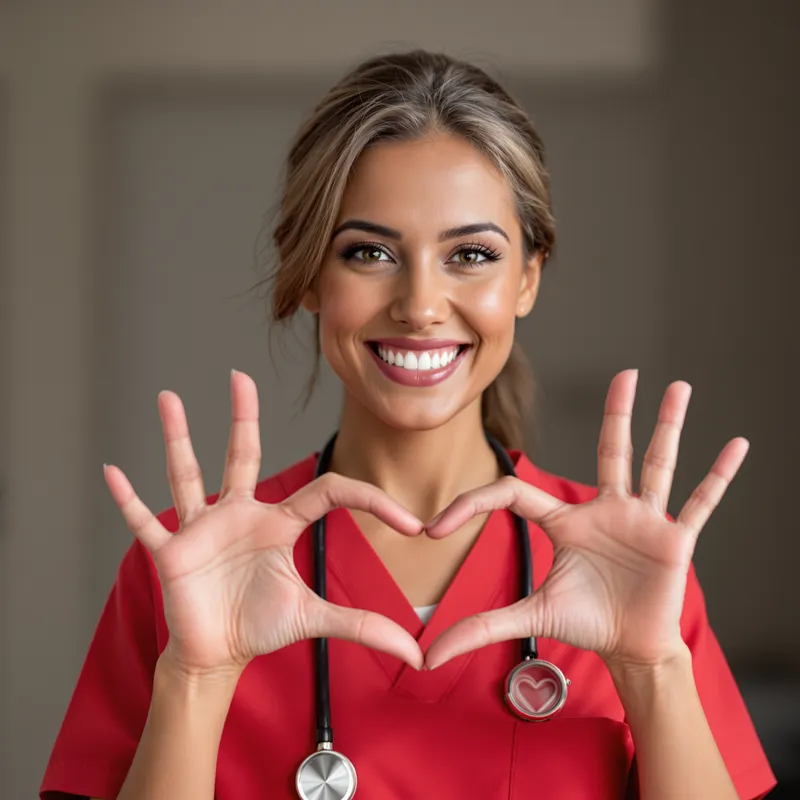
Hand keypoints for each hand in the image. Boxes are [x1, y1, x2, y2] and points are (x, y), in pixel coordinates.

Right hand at [104, 369, 424, 676]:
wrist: (218, 653)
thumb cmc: (263, 625)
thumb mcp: (314, 618)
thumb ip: (361, 625)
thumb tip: (416, 653)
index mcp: (280, 523)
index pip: (329, 491)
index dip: (372, 499)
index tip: (412, 523)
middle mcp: (241, 514)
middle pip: (243, 455)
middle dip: (242, 416)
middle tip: (240, 375)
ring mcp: (203, 529)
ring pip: (188, 474)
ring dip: (177, 438)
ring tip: (168, 397)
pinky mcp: (172, 552)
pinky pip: (147, 521)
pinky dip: (130, 500)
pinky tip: (112, 472)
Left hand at [424, 369, 748, 670]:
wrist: (629, 648)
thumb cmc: (585, 622)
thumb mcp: (531, 615)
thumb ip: (482, 627)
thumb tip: (429, 657)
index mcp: (565, 522)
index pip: (514, 493)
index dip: (472, 503)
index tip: (433, 526)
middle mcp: (606, 510)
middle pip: (609, 450)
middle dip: (618, 413)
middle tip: (626, 374)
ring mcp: (642, 521)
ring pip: (655, 464)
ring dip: (668, 427)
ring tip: (679, 387)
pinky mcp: (674, 540)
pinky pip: (699, 502)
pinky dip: (717, 476)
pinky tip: (736, 446)